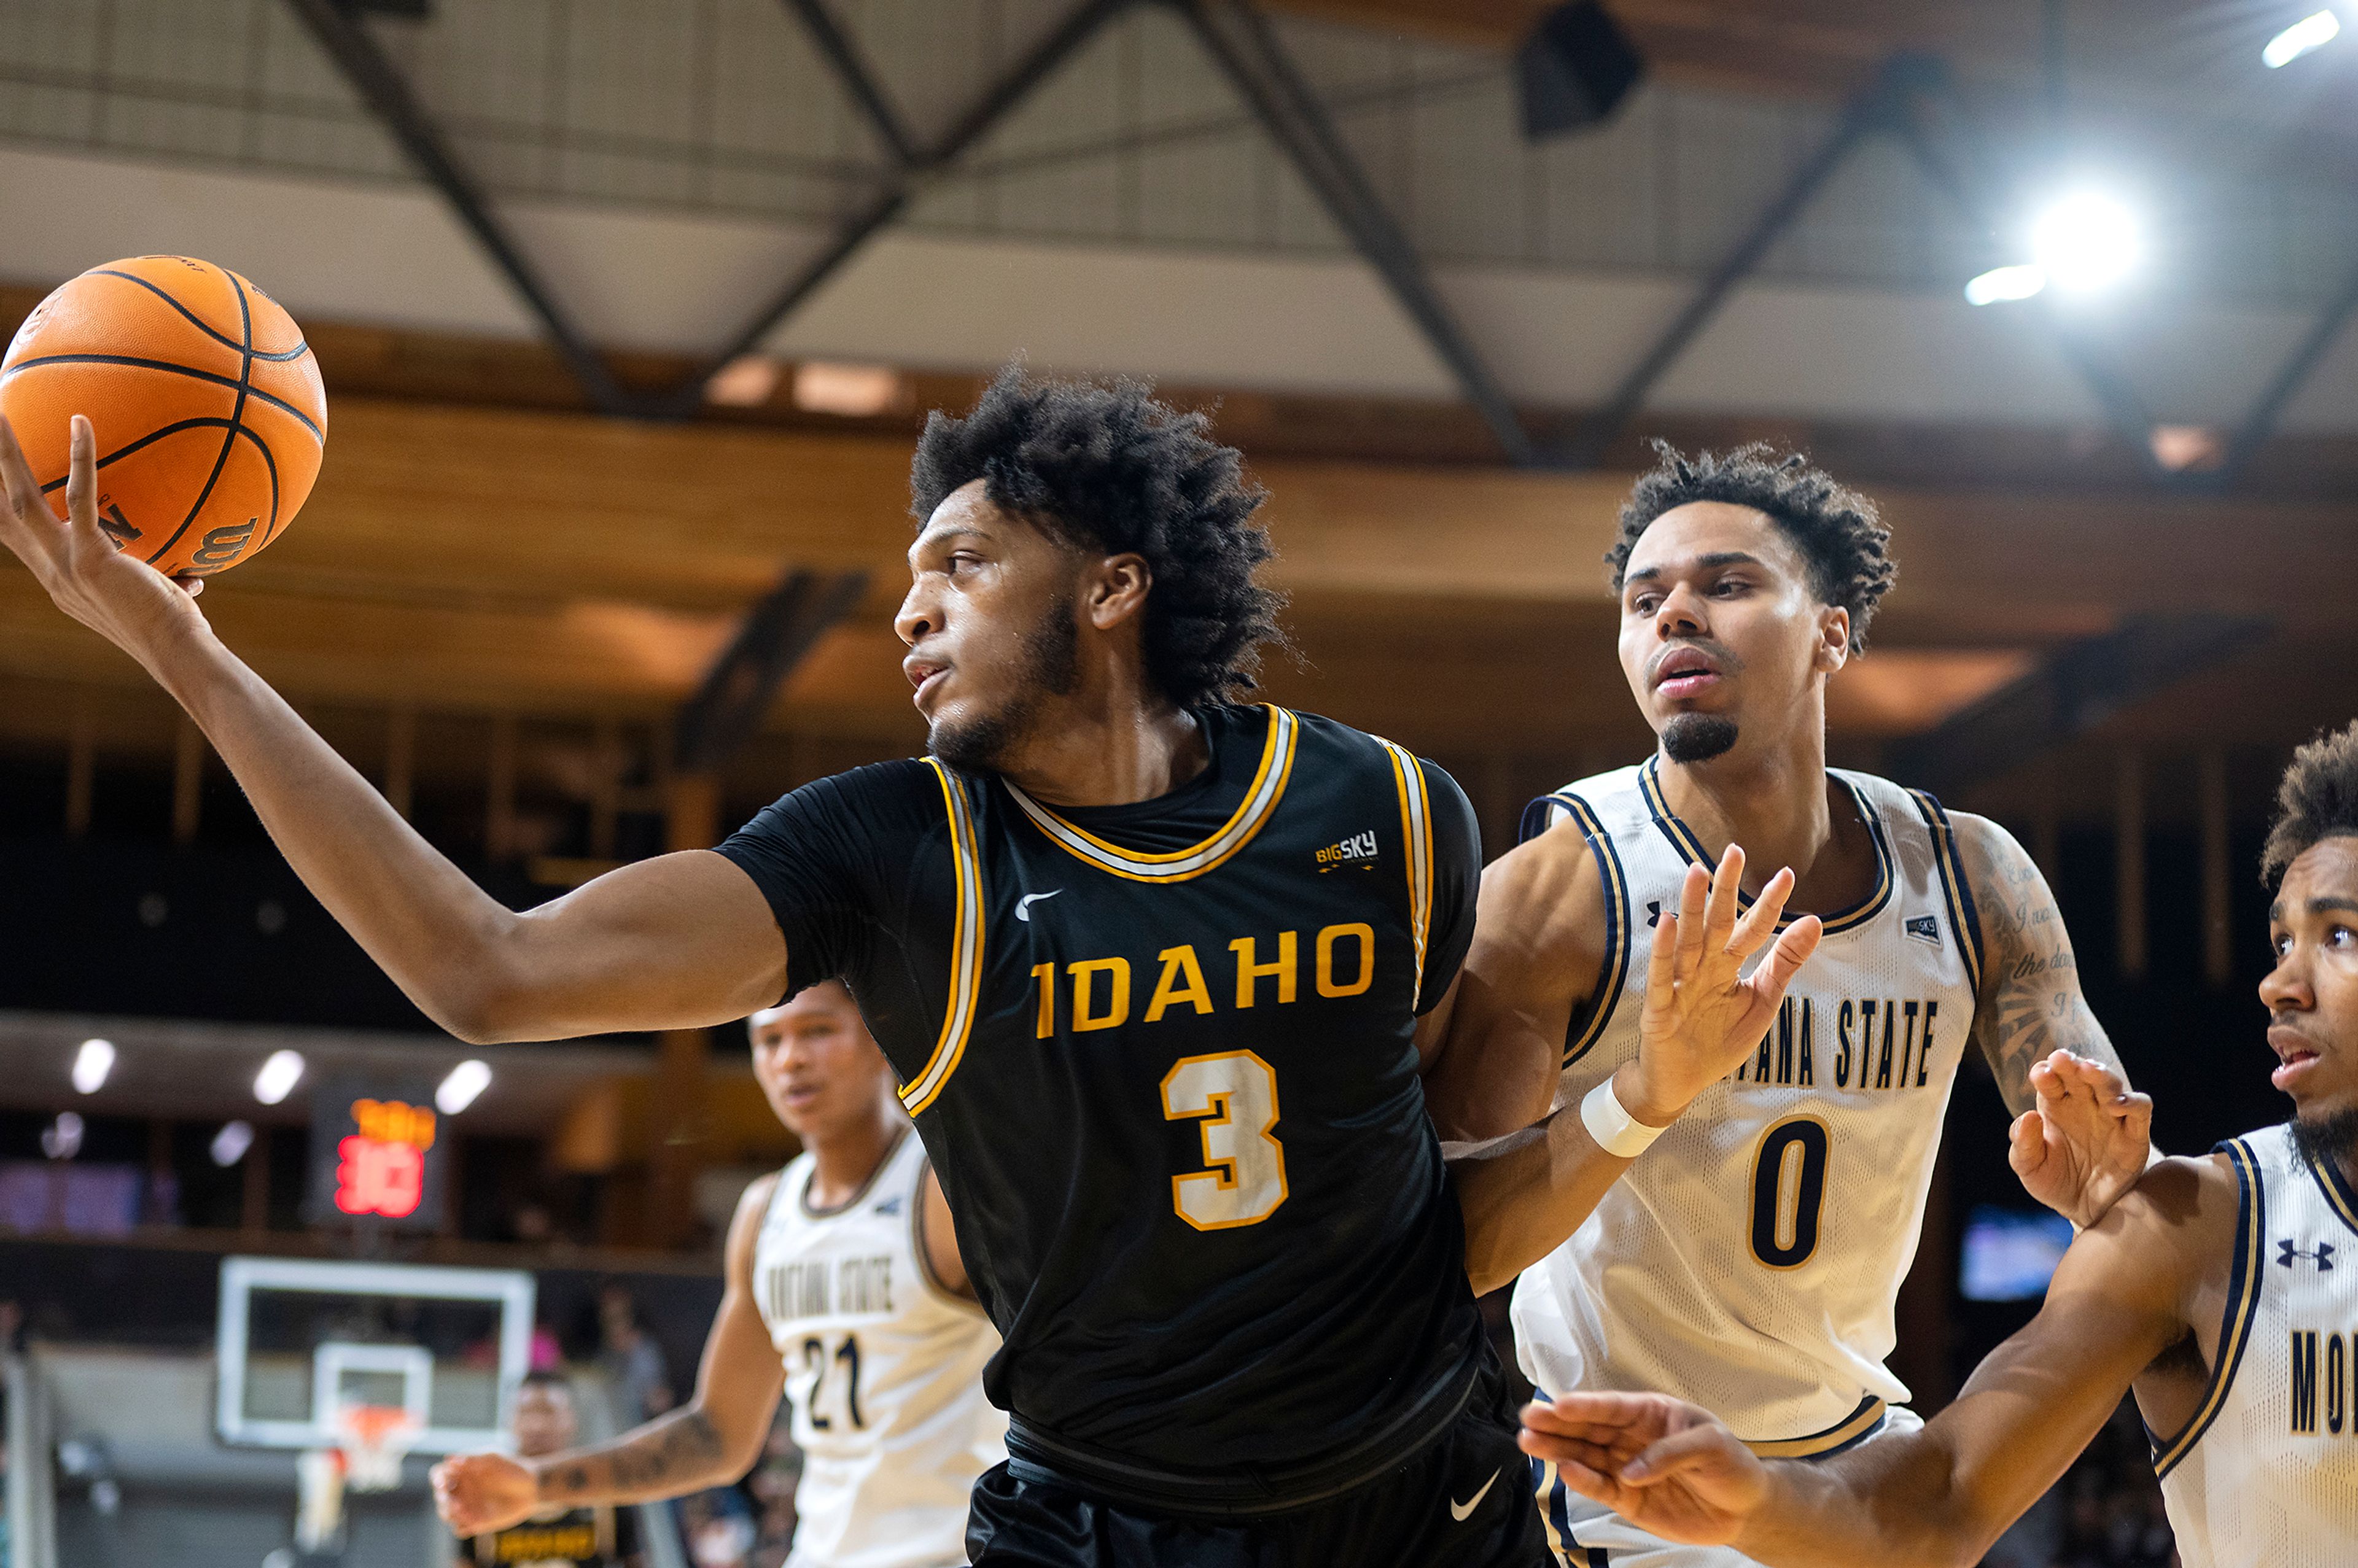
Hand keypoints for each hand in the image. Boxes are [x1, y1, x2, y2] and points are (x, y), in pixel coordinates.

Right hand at [0, 414, 209, 664]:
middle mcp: (50, 572)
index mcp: (57, 578)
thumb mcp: (155, 597)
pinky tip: (81, 422)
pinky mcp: (90, 558)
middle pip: (0, 513)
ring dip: (5, 454)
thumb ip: (158, 579)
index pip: (13, 536)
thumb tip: (192, 574)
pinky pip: (79, 497)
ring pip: (19, 499)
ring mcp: (65, 566)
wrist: (179, 654)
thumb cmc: (175, 628)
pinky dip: (80, 458)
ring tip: (0, 412)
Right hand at [431, 1452, 540, 1536]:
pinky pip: (460, 1529)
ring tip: (463, 1511)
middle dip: (444, 1500)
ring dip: (451, 1514)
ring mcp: (465, 1507)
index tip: (444, 1483)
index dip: (437, 1479)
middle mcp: (459, 1490)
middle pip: (440, 1497)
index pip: (439, 1475)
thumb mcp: (494, 1461)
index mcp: (460, 1472)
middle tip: (454, 1502)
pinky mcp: (473, 1523)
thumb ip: (473, 1460)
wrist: (531, 1490)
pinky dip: (463, 1526)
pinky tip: (475, 1523)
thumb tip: (450, 1458)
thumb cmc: (512, 1470)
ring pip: (446, 1514)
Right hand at [1519, 1391, 1765, 1545]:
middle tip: (1529, 1418)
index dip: (1586, 1405)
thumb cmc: (1732, 1465)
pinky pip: (1600, 1488)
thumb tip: (1631, 1472)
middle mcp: (1632, 1437)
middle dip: (1557, 1422)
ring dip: (1557, 1449)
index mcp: (1651, 1413)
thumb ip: (1670, 1453)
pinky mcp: (1628, 1499)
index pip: (1613, 1407)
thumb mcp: (1712, 1445)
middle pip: (1588, 1428)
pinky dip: (1582, 1481)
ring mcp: (1626, 1468)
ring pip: (1585, 1455)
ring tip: (1528, 1442)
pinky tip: (1564, 1471)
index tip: (1559, 1404)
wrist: (1746, 1509)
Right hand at [1622, 846, 1822, 1125]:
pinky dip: (1664, 951)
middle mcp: (1704, 968)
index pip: (1752, 930)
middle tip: (1734, 852)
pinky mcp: (1660, 1007)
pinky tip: (1666, 923)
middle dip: (1725, 889)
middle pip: (1716, 923)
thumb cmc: (1720, 1039)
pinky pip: (1663, 976)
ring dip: (1691, 907)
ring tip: (1697, 872)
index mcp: (1729, 966)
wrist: (1684, 1082)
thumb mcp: (1762, 1001)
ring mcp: (1681, 985)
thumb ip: (1784, 962)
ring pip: (1688, 941)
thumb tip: (1815, 920)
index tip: (1788, 874)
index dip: (1769, 905)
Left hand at [2010, 1049, 2152, 1228]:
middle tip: (2062, 1059)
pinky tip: (2117, 1104)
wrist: (2086, 1210)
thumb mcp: (2030, 1167)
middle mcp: (2084, 1105)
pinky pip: (2140, 1109)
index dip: (2046, 1072)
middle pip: (2080, 1074)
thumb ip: (2024, 1144)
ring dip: (2101, 1074)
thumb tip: (2028, 1117)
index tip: (2040, 1074)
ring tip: (2089, 1071)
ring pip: (2110, 1084)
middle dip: (2072, 1063)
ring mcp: (2111, 1116)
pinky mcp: (2134, 1133)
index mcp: (2055, 1105)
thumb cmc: (2054, 1181)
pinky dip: (2133, 1101)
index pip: (2050, 1079)